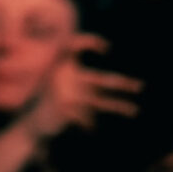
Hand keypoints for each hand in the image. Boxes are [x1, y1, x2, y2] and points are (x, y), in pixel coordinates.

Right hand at [20, 35, 143, 140]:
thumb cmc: (50, 98)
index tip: (106, 47)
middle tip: (142, 86)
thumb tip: (115, 83)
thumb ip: (83, 82)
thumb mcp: (61, 82)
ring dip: (120, 106)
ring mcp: (66, 95)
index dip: (88, 43)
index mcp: (61, 66)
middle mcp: (65, 78)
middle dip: (123, 84)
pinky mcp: (66, 111)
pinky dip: (90, 124)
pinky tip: (89, 128)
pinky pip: (89, 119)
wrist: (30, 122)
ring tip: (135, 111)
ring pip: (101, 102)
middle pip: (101, 80)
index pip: (74, 46)